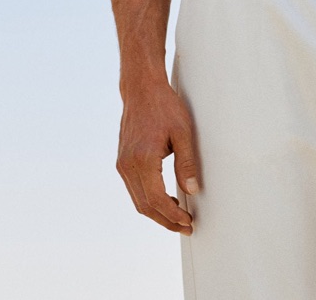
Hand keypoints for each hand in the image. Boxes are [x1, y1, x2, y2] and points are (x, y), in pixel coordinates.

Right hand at [116, 80, 198, 233]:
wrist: (141, 88)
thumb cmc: (163, 106)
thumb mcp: (182, 132)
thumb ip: (186, 163)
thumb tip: (192, 190)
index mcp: (143, 159)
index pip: (157, 200)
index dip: (173, 215)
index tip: (188, 221)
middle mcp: (128, 165)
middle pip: (145, 206)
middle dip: (166, 220)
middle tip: (185, 226)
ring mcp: (122, 164)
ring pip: (138, 200)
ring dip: (157, 212)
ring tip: (178, 216)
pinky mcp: (122, 161)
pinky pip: (134, 189)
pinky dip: (148, 199)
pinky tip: (165, 198)